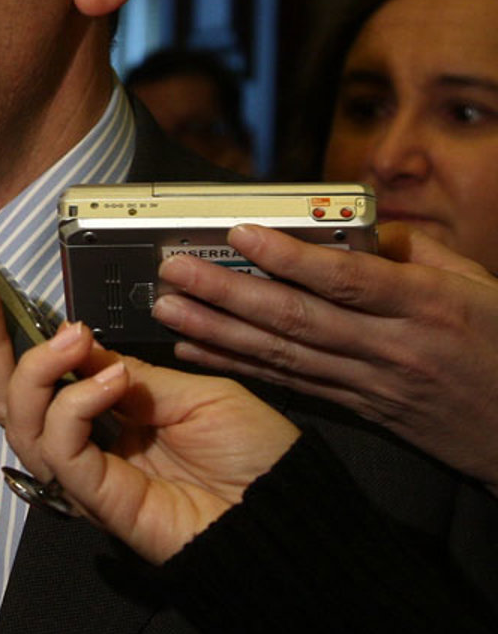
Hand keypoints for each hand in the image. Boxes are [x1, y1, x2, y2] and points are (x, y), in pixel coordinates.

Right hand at [0, 274, 297, 564]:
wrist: (291, 513)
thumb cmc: (253, 454)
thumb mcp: (186, 389)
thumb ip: (126, 370)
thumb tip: (71, 339)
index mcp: (102, 416)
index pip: (34, 377)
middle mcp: (83, 445)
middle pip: (7, 398)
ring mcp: (86, 476)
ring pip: (20, 423)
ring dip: (34, 368)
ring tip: (73, 336)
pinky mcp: (99, 501)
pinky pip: (64, 451)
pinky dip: (75, 406)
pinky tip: (108, 380)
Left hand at [151, 222, 497, 492]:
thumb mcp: (478, 284)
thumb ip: (415, 249)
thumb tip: (357, 225)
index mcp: (425, 306)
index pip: (346, 280)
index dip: (289, 257)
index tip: (239, 231)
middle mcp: (392, 348)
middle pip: (298, 319)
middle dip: (228, 294)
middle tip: (174, 271)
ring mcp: (371, 384)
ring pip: (283, 356)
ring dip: (218, 332)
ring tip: (167, 309)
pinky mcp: (360, 409)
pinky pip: (289, 383)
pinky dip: (240, 366)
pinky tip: (197, 350)